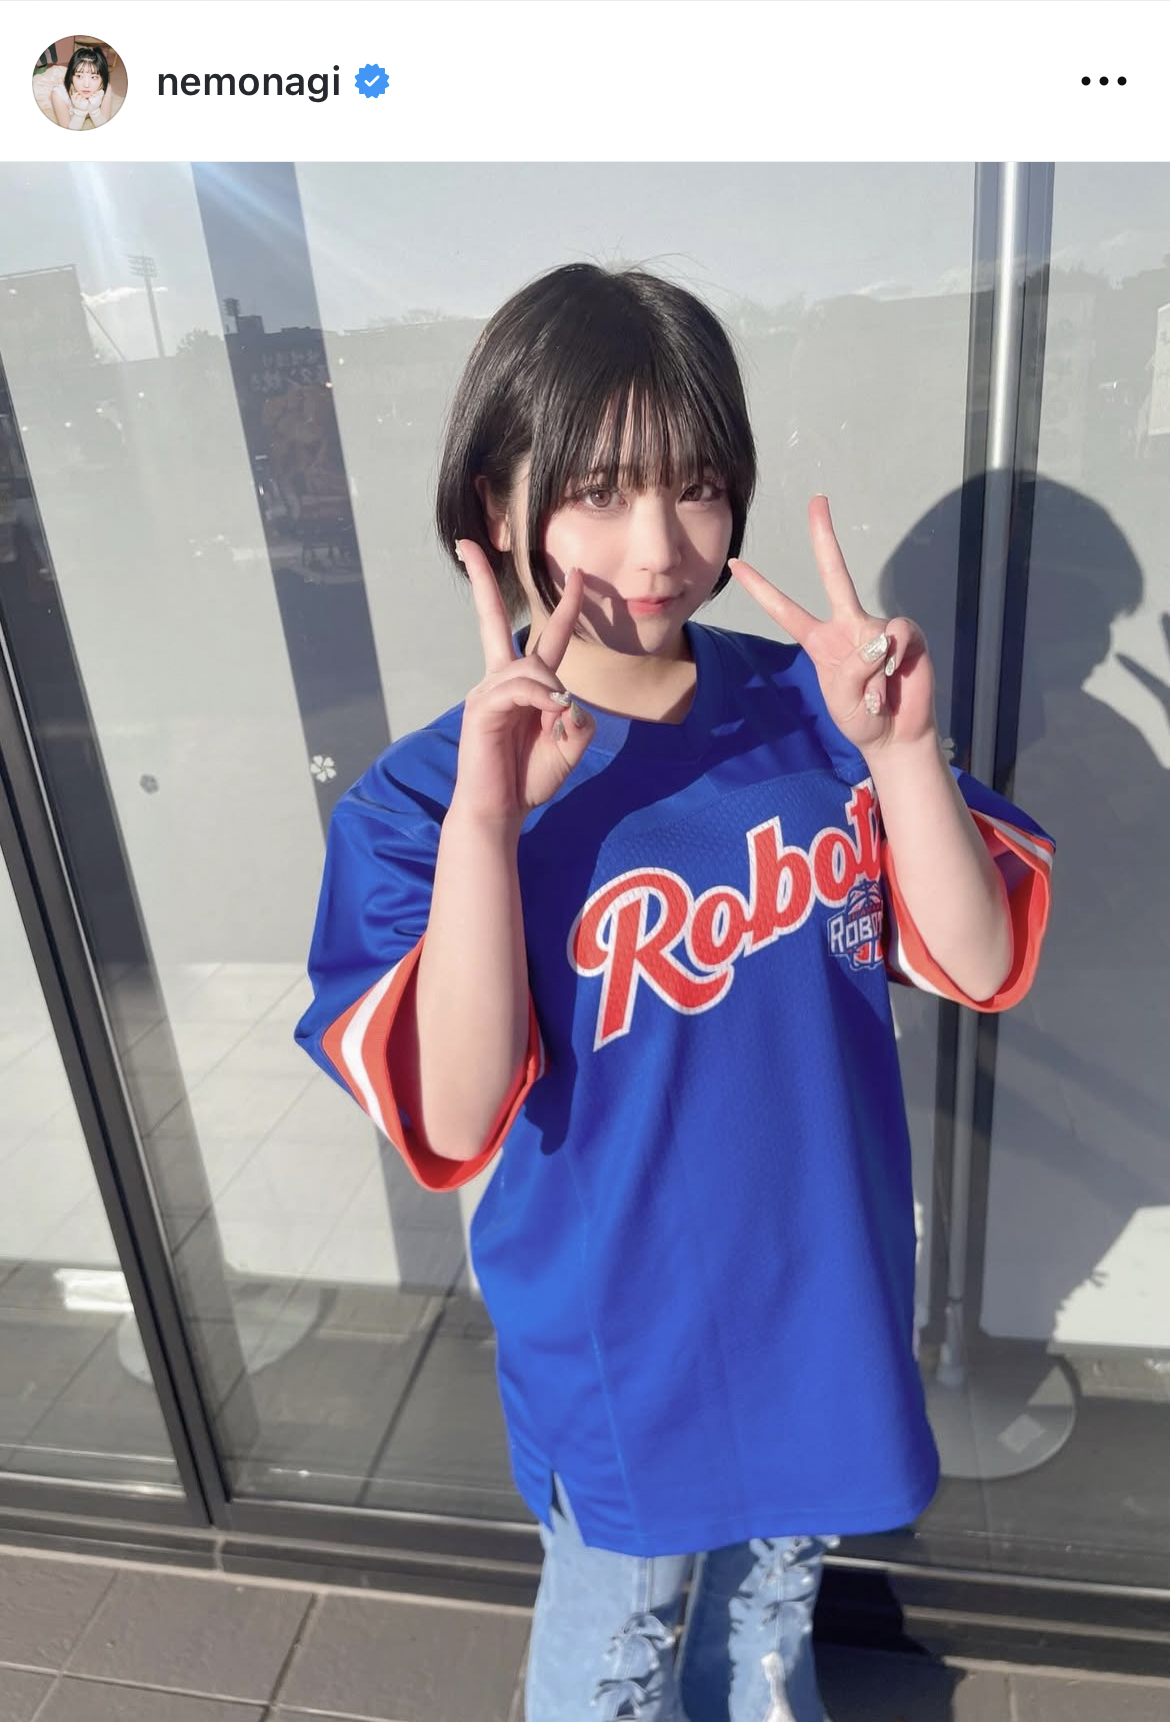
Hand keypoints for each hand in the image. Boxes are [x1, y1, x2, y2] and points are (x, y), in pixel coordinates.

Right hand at [452, 538, 594, 828]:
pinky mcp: (480, 709)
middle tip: (467, 546)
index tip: (578, 574)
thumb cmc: (529, 777)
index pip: (548, 638)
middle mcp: (502, 681)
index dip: (566, 607)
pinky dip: (538, 699)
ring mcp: (487, 692)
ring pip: (530, 668)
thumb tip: (563, 697)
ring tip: (555, 722)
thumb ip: (578, 717)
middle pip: (492, 621)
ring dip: (550, 692)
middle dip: (483, 582)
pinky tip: (547, 715)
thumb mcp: (570, 743)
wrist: (500, 810)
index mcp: (526, 686)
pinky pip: (517, 688)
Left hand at [728, 495, 937, 754]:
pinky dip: (895, 661)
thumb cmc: (862, 717)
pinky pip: (898, 636)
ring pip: (872, 634)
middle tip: (817, 500)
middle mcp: (848, 626)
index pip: (785, 609)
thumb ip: (855, 668)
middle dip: (824, 536)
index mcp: (820, 641)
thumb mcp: (843, 698)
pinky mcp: (907, 636)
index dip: (761, 588)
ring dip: (874, 674)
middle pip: (835, 574)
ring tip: (878, 698)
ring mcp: (878, 628)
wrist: (896, 735)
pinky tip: (897, 680)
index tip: (736, 563)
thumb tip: (878, 640)